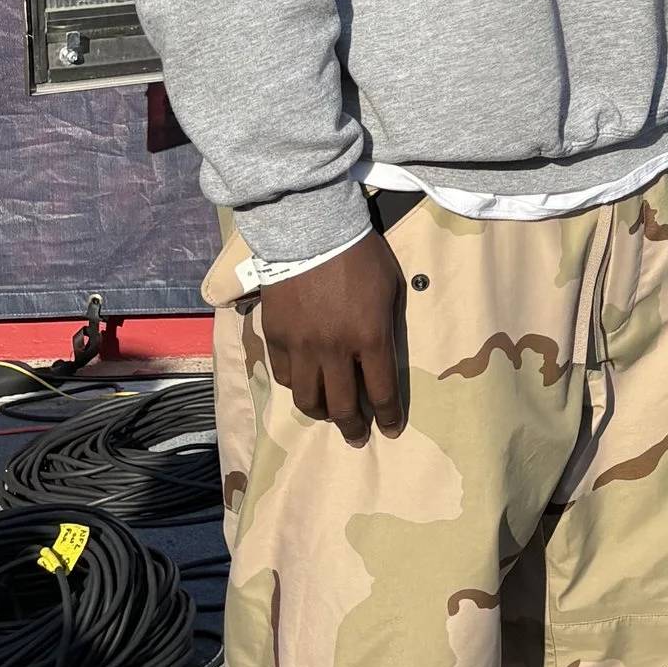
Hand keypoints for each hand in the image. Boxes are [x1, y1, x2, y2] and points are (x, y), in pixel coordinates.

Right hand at [257, 227, 408, 440]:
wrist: (310, 230)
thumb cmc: (360, 254)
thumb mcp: (390, 287)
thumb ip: (386, 324)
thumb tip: (381, 353)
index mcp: (371, 337)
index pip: (383, 391)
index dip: (389, 416)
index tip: (390, 429)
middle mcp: (335, 349)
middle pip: (343, 406)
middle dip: (354, 427)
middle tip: (358, 436)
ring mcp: (302, 346)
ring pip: (308, 399)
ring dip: (322, 412)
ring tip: (329, 413)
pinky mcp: (277, 337)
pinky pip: (286, 375)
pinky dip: (297, 384)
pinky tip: (305, 382)